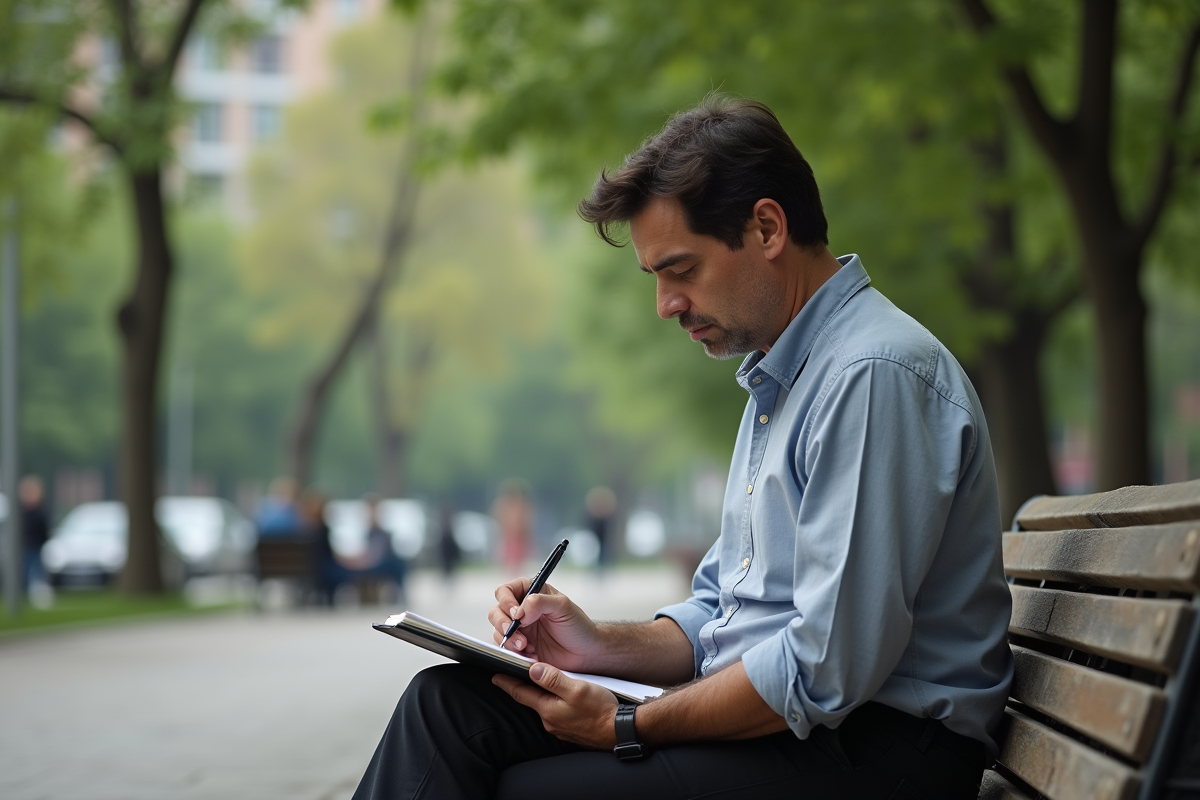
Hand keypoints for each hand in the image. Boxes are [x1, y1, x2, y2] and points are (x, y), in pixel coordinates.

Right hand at [488, 578, 599, 670]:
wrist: (586, 652)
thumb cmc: (578, 625)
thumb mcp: (563, 607)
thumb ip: (540, 602)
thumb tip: (520, 611)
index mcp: (531, 593)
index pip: (506, 591)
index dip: (506, 601)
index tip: (517, 614)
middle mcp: (522, 610)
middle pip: (496, 611)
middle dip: (503, 624)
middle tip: (517, 634)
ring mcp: (520, 629)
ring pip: (498, 631)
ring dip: (509, 640)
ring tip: (527, 647)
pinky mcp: (520, 647)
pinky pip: (506, 649)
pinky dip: (515, 653)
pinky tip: (532, 654)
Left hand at [492, 662, 619, 748]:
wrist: (621, 731)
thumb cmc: (602, 711)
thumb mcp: (577, 688)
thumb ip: (553, 679)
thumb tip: (533, 669)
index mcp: (548, 709)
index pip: (521, 693)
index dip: (507, 682)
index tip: (495, 676)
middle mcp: (550, 721)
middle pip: (532, 699)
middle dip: (524, 687)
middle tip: (516, 674)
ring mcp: (560, 727)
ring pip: (545, 706)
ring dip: (543, 695)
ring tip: (543, 682)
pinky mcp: (571, 730)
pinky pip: (557, 713)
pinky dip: (556, 703)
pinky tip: (564, 698)